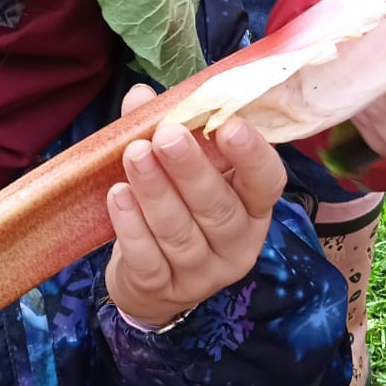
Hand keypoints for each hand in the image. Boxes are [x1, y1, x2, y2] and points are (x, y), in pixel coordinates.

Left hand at [104, 85, 285, 328]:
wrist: (150, 281)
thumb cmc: (176, 207)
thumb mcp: (177, 168)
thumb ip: (164, 128)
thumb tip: (141, 96)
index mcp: (252, 206)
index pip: (268, 183)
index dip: (252, 156)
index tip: (229, 125)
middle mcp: (237, 243)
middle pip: (220, 209)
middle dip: (191, 170)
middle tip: (166, 136)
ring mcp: (202, 273)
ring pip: (181, 233)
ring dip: (156, 192)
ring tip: (134, 156)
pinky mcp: (163, 289)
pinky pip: (149, 259)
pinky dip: (132, 227)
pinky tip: (118, 196)